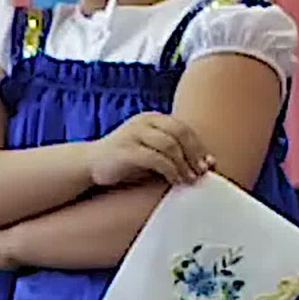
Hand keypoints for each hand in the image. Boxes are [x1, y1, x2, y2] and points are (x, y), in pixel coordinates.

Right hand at [84, 113, 215, 188]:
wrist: (89, 165)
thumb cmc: (126, 162)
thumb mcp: (151, 151)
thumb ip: (173, 152)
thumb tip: (206, 164)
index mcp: (151, 118)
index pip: (183, 128)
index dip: (199, 146)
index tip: (209, 164)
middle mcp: (143, 122)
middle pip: (179, 133)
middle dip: (194, 154)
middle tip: (202, 173)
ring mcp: (132, 134)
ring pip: (169, 144)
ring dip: (184, 164)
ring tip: (190, 180)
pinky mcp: (125, 150)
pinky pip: (154, 158)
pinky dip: (170, 170)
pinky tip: (175, 180)